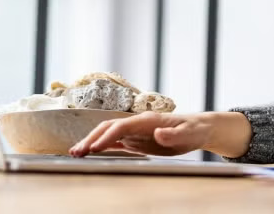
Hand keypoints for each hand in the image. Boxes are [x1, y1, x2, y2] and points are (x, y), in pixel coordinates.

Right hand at [69, 112, 212, 157]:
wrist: (198, 128)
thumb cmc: (194, 130)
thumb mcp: (188, 133)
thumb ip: (173, 134)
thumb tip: (158, 133)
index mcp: (147, 120)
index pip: (121, 126)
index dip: (107, 137)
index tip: (94, 148)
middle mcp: (137, 123)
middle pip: (108, 128)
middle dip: (91, 138)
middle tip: (76, 152)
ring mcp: (135, 131)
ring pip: (108, 134)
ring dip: (91, 142)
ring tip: (75, 153)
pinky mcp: (136, 140)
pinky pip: (115, 142)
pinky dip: (101, 146)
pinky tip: (90, 153)